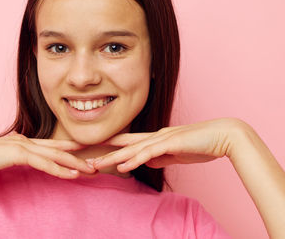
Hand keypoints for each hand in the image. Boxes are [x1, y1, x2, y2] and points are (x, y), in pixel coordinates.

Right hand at [0, 131, 95, 181]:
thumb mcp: (1, 154)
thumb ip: (13, 152)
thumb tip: (19, 152)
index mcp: (24, 141)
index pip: (53, 145)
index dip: (71, 149)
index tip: (86, 154)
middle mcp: (27, 141)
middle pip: (60, 148)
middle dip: (80, 155)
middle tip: (97, 161)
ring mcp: (24, 145)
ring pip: (56, 155)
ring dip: (76, 163)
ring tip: (92, 170)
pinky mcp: (19, 154)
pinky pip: (44, 163)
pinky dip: (60, 169)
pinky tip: (74, 175)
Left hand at [88, 118, 245, 171]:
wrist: (222, 136)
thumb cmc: (200, 145)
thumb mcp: (174, 154)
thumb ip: (158, 157)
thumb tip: (144, 163)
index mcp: (152, 139)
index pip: (124, 143)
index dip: (106, 147)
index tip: (89, 153)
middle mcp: (152, 136)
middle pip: (121, 144)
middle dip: (101, 151)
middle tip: (81, 157)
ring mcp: (160, 138)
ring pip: (130, 149)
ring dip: (112, 158)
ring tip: (94, 165)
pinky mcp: (170, 143)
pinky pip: (148, 153)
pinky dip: (134, 160)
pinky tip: (122, 167)